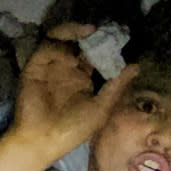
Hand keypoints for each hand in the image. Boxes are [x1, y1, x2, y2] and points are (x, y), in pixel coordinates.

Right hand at [8, 24, 136, 163]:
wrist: (43, 141)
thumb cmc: (73, 130)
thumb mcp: (101, 108)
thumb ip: (116, 85)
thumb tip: (136, 66)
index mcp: (83, 78)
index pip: (94, 53)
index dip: (104, 44)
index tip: (116, 36)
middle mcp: (66, 68)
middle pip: (77, 41)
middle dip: (89, 33)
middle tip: (102, 29)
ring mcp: (50, 66)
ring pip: (60, 38)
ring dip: (73, 31)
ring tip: (88, 31)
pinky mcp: (34, 67)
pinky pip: (45, 49)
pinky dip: (57, 48)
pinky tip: (70, 58)